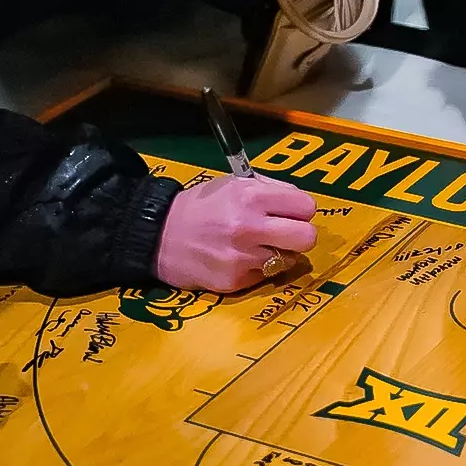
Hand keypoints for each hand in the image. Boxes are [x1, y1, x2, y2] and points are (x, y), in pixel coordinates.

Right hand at [155, 175, 317, 291]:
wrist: (158, 236)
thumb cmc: (200, 206)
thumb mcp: (233, 183)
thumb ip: (270, 189)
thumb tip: (301, 204)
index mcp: (251, 196)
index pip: (307, 206)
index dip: (300, 210)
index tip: (291, 212)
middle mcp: (249, 227)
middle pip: (308, 237)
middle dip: (301, 234)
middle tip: (287, 233)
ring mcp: (242, 258)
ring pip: (290, 260)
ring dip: (280, 254)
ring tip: (259, 246)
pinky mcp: (235, 281)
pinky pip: (266, 276)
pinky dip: (259, 268)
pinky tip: (240, 258)